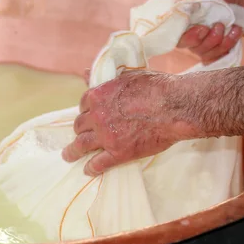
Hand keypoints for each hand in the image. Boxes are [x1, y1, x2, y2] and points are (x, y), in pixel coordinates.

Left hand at [62, 71, 197, 175]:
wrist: (174, 107)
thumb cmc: (156, 87)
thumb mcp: (127, 76)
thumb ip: (106, 79)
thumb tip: (86, 73)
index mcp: (98, 96)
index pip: (83, 105)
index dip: (87, 111)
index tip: (90, 115)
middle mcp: (97, 116)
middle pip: (80, 126)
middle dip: (81, 130)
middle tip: (82, 135)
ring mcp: (106, 136)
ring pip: (81, 145)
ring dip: (73, 151)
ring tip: (69, 155)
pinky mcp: (118, 153)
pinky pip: (98, 164)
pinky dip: (91, 168)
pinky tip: (88, 170)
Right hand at [178, 0, 243, 63]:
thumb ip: (186, 2)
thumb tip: (177, 15)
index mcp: (185, 18)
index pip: (178, 38)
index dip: (189, 38)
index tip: (202, 28)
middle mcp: (194, 31)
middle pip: (194, 49)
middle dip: (209, 40)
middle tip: (219, 25)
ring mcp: (209, 39)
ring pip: (209, 54)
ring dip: (222, 43)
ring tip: (233, 27)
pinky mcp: (224, 43)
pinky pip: (221, 56)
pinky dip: (229, 46)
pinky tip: (236, 31)